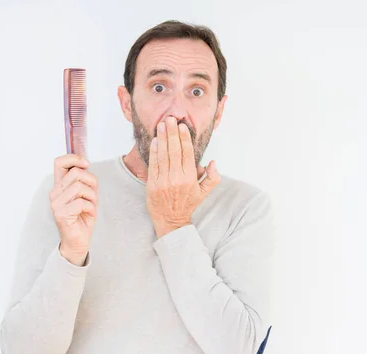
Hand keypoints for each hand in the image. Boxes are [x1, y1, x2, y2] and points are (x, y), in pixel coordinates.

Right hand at [49, 154, 97, 264]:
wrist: (79, 240)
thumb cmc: (83, 217)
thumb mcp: (86, 194)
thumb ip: (84, 181)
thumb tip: (85, 164)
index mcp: (60, 186)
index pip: (59, 162)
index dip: (74, 158)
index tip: (86, 164)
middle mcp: (55, 193)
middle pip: (76, 173)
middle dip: (91, 183)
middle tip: (92, 196)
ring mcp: (56, 203)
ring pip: (80, 187)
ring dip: (92, 197)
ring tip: (90, 206)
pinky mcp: (61, 214)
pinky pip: (82, 203)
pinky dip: (90, 208)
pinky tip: (87, 214)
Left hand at [146, 117, 220, 237]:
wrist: (171, 221)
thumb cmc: (187, 205)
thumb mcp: (204, 193)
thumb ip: (212, 178)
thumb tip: (213, 163)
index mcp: (190, 178)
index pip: (187, 154)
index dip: (184, 138)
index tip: (182, 126)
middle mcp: (177, 178)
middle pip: (174, 151)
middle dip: (172, 133)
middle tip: (171, 119)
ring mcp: (163, 181)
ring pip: (163, 155)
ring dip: (162, 138)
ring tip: (161, 125)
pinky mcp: (152, 184)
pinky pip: (153, 164)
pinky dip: (154, 151)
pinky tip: (154, 140)